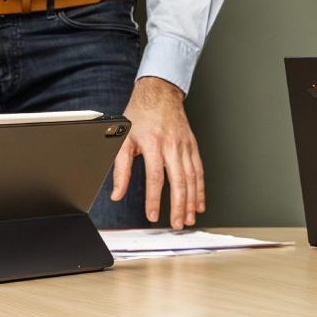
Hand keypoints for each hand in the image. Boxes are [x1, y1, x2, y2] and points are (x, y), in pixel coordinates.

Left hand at [112, 76, 205, 228]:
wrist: (159, 93)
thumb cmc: (140, 115)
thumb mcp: (124, 139)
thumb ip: (121, 169)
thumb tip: (117, 193)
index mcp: (153, 143)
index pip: (155, 177)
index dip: (154, 199)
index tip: (152, 215)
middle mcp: (172, 145)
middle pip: (178, 181)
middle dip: (179, 206)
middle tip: (176, 224)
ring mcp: (185, 145)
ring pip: (192, 178)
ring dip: (191, 201)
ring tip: (188, 219)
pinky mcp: (192, 146)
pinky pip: (199, 170)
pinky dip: (200, 189)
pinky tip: (199, 203)